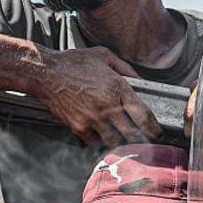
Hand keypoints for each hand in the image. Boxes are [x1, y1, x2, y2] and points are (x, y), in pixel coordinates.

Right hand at [33, 47, 161, 146]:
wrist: (45, 72)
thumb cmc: (73, 62)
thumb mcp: (103, 56)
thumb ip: (125, 68)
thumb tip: (141, 80)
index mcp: (118, 88)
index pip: (143, 115)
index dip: (154, 128)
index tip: (157, 133)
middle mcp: (108, 106)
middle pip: (132, 134)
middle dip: (141, 141)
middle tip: (146, 145)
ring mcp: (93, 119)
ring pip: (115, 142)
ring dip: (121, 145)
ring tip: (126, 146)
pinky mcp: (78, 127)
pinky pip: (94, 142)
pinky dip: (99, 143)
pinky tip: (102, 140)